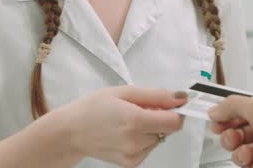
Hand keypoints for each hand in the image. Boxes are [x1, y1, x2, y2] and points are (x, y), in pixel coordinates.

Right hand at [55, 86, 187, 166]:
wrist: (70, 132)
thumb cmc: (94, 107)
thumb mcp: (125, 92)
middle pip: (168, 129)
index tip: (169, 104)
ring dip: (152, 128)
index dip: (176, 111)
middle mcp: (136, 141)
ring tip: (129, 121)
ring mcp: (133, 155)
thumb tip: (181, 97)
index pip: (175, 122)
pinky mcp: (130, 163)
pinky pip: (149, 148)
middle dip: (161, 117)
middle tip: (140, 109)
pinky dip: (144, 139)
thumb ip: (157, 96)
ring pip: (159, 138)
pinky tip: (126, 133)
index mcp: (135, 120)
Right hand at [209, 90, 252, 167]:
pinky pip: (251, 165)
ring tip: (248, 152)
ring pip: (242, 151)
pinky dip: (251, 165)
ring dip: (240, 152)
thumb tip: (216, 109)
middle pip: (238, 132)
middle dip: (231, 136)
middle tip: (232, 137)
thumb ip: (232, 106)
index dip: (227, 115)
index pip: (242, 109)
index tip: (216, 120)